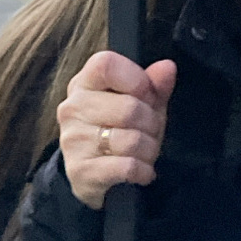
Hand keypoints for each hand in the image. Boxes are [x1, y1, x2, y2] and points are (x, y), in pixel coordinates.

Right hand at [58, 52, 177, 209]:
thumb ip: (154, 85)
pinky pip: (127, 167)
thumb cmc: (119, 131)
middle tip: (150, 131)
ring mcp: (73, 140)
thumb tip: (167, 67)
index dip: (137, 79)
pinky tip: (141, 171)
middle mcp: (73, 108)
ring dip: (149, 149)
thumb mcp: (142, 104)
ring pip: (131, 140)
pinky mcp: (79, 171)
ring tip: (144, 152)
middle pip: (129, 108)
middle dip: (152, 123)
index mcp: (84, 83)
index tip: (147, 95)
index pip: (106, 65)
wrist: (95, 175)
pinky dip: (143, 171)